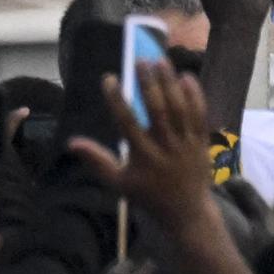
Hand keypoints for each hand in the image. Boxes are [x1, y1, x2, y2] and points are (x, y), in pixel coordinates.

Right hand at [68, 60, 213, 227]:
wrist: (186, 213)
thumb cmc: (147, 195)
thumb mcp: (118, 183)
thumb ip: (96, 160)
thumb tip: (71, 142)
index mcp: (143, 157)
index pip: (128, 124)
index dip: (118, 100)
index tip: (109, 78)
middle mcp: (166, 148)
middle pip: (158, 111)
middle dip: (149, 84)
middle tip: (141, 60)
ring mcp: (186, 144)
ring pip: (180, 109)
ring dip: (171, 83)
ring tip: (161, 60)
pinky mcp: (202, 142)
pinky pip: (200, 116)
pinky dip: (195, 96)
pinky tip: (186, 76)